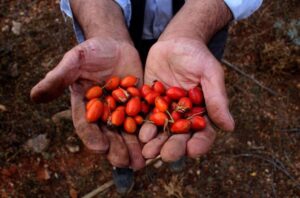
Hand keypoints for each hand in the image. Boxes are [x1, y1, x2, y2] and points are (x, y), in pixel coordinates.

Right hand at [31, 37, 144, 168]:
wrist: (116, 44)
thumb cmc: (92, 50)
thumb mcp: (75, 60)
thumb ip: (59, 77)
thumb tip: (34, 96)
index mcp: (85, 106)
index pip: (86, 126)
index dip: (92, 137)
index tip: (100, 147)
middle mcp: (103, 113)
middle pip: (109, 135)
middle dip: (116, 149)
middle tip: (124, 162)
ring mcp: (122, 110)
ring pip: (127, 133)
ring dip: (134, 148)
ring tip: (142, 162)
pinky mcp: (139, 105)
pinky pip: (144, 120)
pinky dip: (149, 132)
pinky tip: (156, 141)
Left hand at [139, 38, 234, 161]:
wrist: (175, 42)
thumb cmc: (197, 56)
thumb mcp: (210, 73)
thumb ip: (217, 98)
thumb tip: (230, 126)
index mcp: (201, 112)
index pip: (203, 134)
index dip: (199, 144)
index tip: (192, 150)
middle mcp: (183, 116)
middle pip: (179, 138)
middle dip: (173, 148)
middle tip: (165, 155)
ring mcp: (165, 111)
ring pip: (161, 132)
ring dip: (155, 142)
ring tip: (147, 149)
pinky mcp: (149, 103)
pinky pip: (145, 118)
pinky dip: (141, 126)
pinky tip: (137, 132)